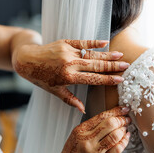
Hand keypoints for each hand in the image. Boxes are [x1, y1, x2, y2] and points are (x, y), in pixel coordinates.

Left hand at [13, 39, 128, 112]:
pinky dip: (94, 42)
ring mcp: (68, 52)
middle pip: (96, 65)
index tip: (120, 79)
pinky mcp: (65, 43)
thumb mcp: (54, 91)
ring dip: (107, 55)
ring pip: (91, 54)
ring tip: (120, 55)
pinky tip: (105, 42)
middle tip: (126, 65)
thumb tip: (83, 109)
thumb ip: (70, 99)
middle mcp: (70, 64)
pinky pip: (82, 42)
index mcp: (68, 77)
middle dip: (112, 66)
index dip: (107, 79)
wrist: (27, 60)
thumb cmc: (40, 77)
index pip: (93, 79)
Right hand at [45, 106, 130, 152]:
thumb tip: (108, 118)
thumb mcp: (75, 136)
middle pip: (110, 124)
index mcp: (80, 131)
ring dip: (124, 130)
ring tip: (126, 127)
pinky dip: (124, 142)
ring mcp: (95, 152)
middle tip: (126, 118)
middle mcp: (87, 140)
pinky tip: (126, 137)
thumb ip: (89, 127)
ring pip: (115, 136)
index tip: (123, 108)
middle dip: (121, 119)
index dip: (115, 111)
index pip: (101, 116)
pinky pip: (116, 150)